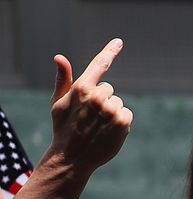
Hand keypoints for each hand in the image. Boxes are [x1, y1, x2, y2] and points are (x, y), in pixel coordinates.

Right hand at [47, 39, 131, 173]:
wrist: (72, 157)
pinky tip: (108, 132)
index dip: (110, 52)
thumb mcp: (58, 103)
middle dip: (102, 100)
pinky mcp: (123, 122)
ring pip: (119, 103)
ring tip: (97, 126)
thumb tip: (59, 57)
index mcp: (81, 88)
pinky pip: (127, 114)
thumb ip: (63, 79)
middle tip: (89, 117)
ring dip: (111, 113)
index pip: (99, 65)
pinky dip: (122, 122)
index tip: (119, 42)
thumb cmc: (64, 128)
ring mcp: (111, 110)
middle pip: (109, 89)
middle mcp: (97, 97)